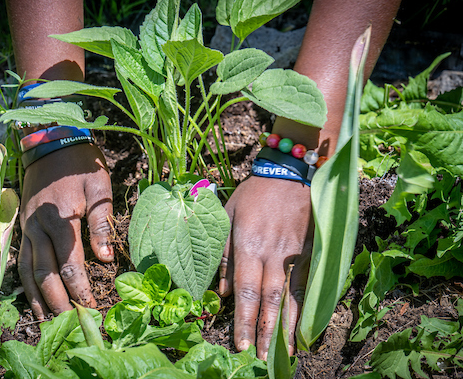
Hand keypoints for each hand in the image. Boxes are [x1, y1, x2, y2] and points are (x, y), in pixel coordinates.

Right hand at [18, 143, 112, 318]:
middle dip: (58, 302)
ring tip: (48, 322)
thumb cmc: (80, 165)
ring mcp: (27, 228)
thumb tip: (105, 259)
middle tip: (71, 325)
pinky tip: (32, 298)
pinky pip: (21, 261)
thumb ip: (101, 224)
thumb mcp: (99, 188)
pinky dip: (26, 283)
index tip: (92, 308)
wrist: (50, 142)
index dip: (80, 290)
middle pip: (45, 275)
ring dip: (38, 299)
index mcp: (60, 220)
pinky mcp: (23, 227)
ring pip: (28, 272)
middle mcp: (38, 228)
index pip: (69, 265)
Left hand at [219, 176, 312, 358]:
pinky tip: (306, 326)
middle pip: (270, 299)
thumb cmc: (253, 194)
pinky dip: (306, 307)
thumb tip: (219, 292)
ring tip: (286, 353)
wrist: (290, 172)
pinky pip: (308, 284)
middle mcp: (273, 253)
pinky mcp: (311, 251)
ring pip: (292, 296)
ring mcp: (295, 253)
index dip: (244, 319)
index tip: (243, 345)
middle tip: (265, 359)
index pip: (245, 290)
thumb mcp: (228, 216)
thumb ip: (223, 255)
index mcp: (249, 244)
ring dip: (288, 326)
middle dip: (267, 331)